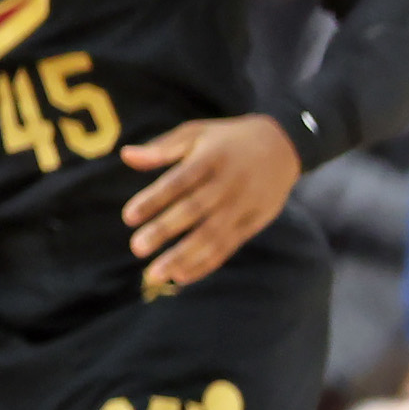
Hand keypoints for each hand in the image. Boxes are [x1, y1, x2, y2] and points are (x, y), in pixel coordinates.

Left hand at [120, 114, 301, 294]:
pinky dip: (205, 264)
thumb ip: (162, 148)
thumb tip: (126, 156)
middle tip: (137, 248)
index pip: (179, 181)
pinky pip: (228, 247)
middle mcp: (228, 183)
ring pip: (212, 235)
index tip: (128, 217)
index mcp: (210, 158)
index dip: (154, 199)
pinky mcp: (254, 223)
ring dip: (183, 257)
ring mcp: (243, 205)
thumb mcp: (196, 133)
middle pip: (194, 210)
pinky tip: (181, 276)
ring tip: (155, 274)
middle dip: (165, 230)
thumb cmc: (227, 139)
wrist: (282, 146)